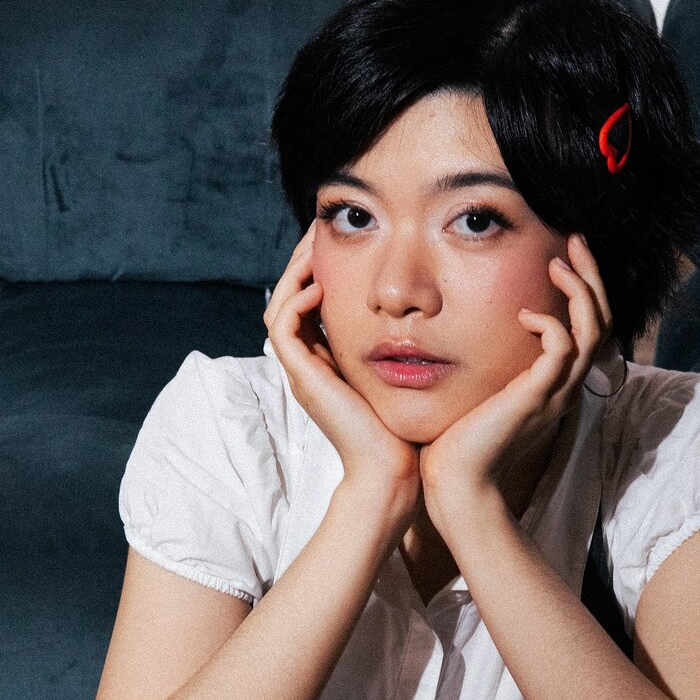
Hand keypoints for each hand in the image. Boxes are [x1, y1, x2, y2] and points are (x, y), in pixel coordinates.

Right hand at [265, 225, 421, 525]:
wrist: (392, 469)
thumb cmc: (403, 427)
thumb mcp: (399, 373)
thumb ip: (396, 345)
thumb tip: (420, 314)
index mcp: (326, 362)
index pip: (310, 304)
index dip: (318, 270)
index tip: (340, 242)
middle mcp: (309, 364)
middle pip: (289, 298)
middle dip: (303, 262)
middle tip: (321, 230)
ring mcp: (302, 372)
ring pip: (279, 307)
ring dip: (294, 273)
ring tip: (316, 247)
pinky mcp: (303, 377)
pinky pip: (283, 328)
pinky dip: (296, 301)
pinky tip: (322, 286)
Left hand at [420, 232, 610, 533]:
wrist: (456, 483)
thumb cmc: (459, 442)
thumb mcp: (482, 392)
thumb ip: (490, 366)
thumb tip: (466, 333)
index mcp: (554, 384)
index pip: (588, 328)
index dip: (584, 290)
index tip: (564, 257)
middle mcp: (563, 387)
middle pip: (601, 322)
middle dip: (592, 277)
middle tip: (576, 241)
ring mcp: (554, 394)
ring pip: (592, 332)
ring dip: (580, 291)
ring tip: (558, 263)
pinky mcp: (535, 399)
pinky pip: (561, 351)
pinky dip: (551, 326)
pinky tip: (525, 315)